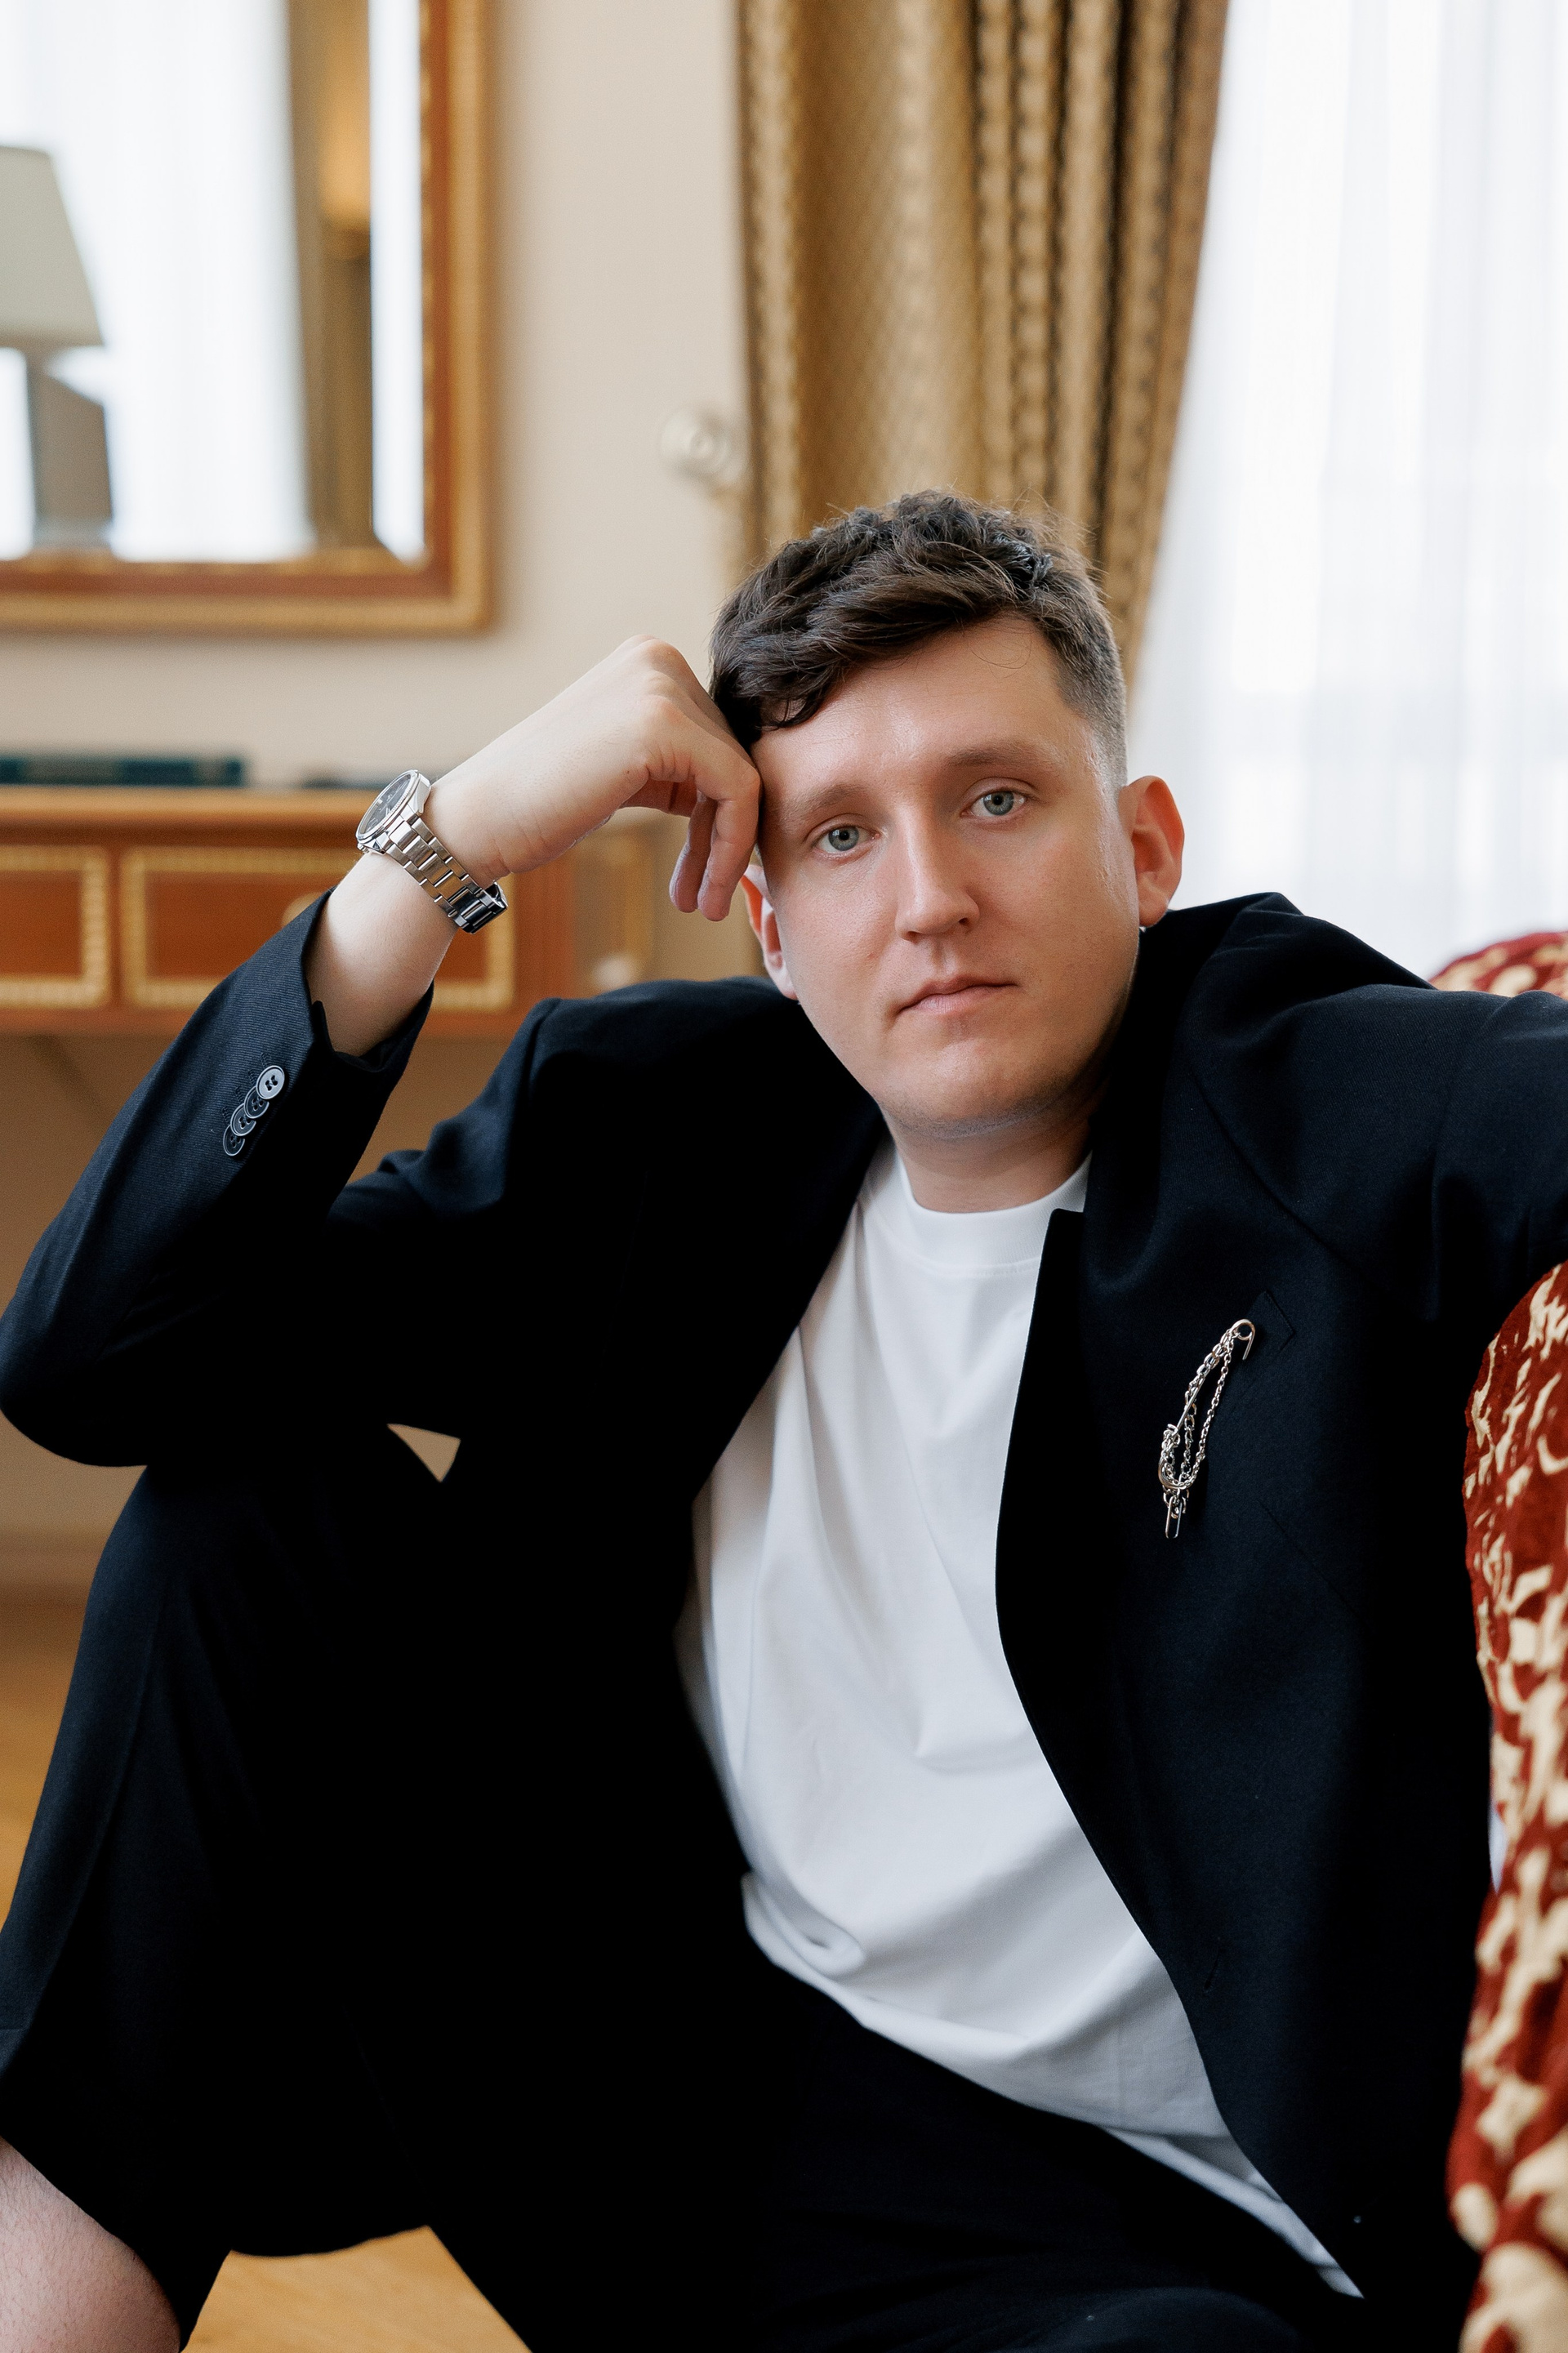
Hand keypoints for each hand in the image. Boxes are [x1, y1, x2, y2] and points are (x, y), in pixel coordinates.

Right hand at [429, 637, 760, 920]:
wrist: (476, 821)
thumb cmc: (539, 805)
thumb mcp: (624, 768)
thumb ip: (677, 763)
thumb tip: (744, 788)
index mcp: (649, 661)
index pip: (718, 739)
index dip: (718, 812)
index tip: (704, 872)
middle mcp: (659, 658)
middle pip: (732, 757)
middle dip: (720, 835)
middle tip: (699, 896)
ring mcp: (661, 686)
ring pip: (741, 777)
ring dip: (726, 851)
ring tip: (701, 903)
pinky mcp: (665, 725)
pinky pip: (737, 791)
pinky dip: (728, 848)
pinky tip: (703, 893)